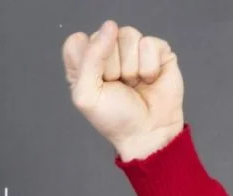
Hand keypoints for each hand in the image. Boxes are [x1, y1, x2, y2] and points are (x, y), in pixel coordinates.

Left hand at [62, 20, 184, 160]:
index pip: (76, 41)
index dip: (86, 59)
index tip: (95, 81)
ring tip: (133, 83)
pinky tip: (149, 79)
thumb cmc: (114, 118)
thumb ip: (90, 59)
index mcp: (83, 64)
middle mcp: (106, 53)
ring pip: (128, 35)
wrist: (148, 132)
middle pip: (103, 36)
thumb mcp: (88, 94)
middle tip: (117, 86)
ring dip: (131, 68)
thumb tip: (109, 26)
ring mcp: (132, 50)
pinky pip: (150, 43)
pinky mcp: (156, 50)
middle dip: (111, 67)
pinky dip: (149, 67)